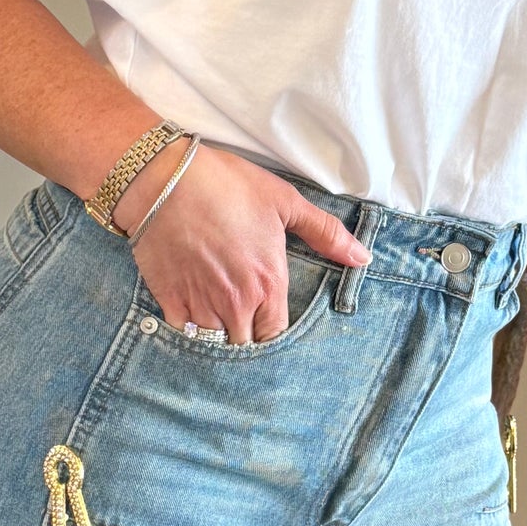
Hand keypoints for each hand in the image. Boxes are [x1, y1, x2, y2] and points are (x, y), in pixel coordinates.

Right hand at [122, 146, 368, 345]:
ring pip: (214, 344)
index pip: (276, 336)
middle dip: (246, 340)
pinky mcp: (169, 300)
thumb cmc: (226, 186)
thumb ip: (325, 234)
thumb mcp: (284, 202)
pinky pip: (182, 334)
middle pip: (245, 347)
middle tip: (242, 324)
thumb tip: (362, 258)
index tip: (267, 324)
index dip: (273, 335)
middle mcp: (236, 303)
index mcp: (267, 284)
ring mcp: (200, 304)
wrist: (163, 179)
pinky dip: (188, 331)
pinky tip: (190, 315)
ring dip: (218, 337)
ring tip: (217, 320)